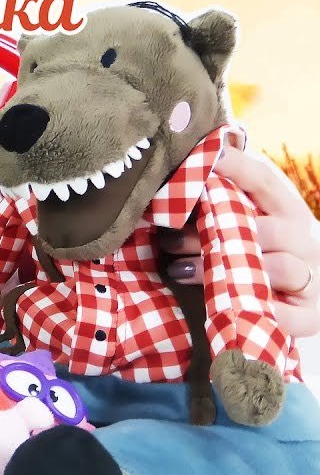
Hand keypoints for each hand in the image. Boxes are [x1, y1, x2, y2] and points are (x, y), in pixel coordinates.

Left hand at [157, 146, 319, 336]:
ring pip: (275, 267)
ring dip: (222, 269)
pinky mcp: (310, 316)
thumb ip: (219, 207)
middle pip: (268, 228)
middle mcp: (306, 241)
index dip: (236, 167)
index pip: (265, 181)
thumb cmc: (255, 260)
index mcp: (288, 212)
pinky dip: (254, 310)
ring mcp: (312, 279)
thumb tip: (177, 179)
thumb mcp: (240, 229)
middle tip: (167, 238)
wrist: (292, 305)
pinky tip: (219, 308)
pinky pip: (287, 315)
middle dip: (215, 231)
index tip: (202, 158)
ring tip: (178, 271)